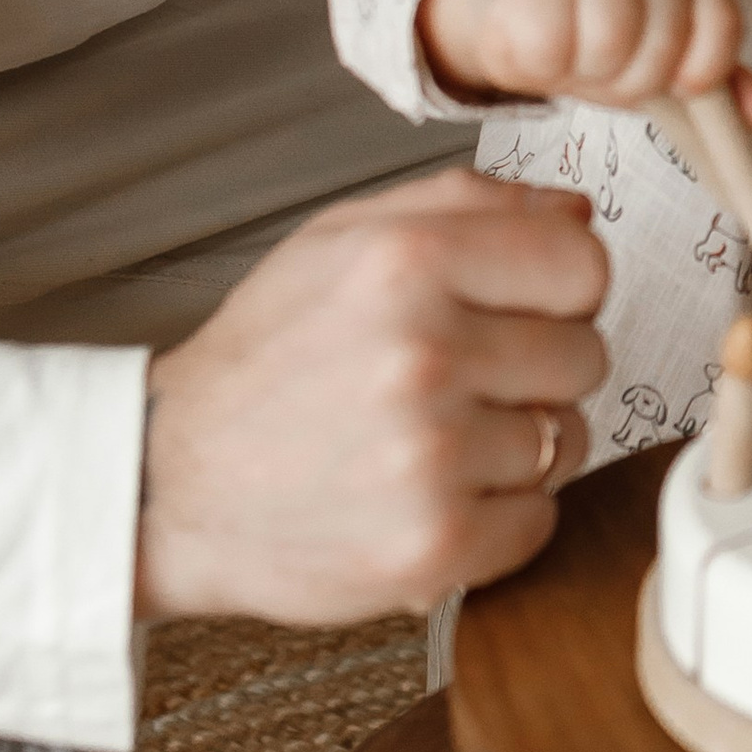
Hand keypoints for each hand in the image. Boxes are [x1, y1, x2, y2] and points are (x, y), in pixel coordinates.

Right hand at [135, 167, 608, 625]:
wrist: (166, 484)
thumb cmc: (262, 359)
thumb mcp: (337, 241)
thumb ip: (464, 204)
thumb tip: (577, 209)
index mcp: (405, 261)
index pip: (583, 262)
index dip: (559, 288)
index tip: (519, 309)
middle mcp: (422, 353)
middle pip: (585, 354)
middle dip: (535, 368)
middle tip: (459, 381)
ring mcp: (430, 457)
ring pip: (568, 440)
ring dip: (517, 445)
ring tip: (434, 440)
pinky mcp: (433, 547)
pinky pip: (540, 521)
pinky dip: (499, 517)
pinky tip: (433, 495)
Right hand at [417, 0, 751, 126]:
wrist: (517, 0)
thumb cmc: (600, 36)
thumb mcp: (666, 64)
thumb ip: (721, 88)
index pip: (723, 22)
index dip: (707, 66)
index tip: (684, 86)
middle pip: (661, 48)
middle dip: (633, 80)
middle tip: (608, 68)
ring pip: (608, 48)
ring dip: (586, 73)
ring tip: (574, 55)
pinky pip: (550, 50)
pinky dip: (542, 64)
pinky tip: (538, 46)